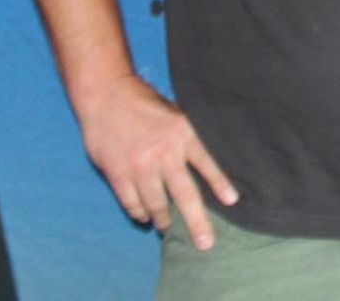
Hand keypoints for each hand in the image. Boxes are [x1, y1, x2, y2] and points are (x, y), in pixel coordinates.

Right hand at [75, 73, 237, 248]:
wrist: (107, 95)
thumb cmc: (145, 105)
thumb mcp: (175, 113)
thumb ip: (187, 137)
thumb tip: (205, 162)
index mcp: (182, 134)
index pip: (206, 162)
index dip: (219, 183)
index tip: (232, 201)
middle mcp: (164, 153)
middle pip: (185, 195)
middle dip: (197, 222)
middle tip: (205, 244)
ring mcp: (140, 166)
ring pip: (157, 204)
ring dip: (164, 220)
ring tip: (168, 227)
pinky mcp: (118, 173)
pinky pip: (132, 203)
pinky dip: (140, 213)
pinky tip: (144, 217)